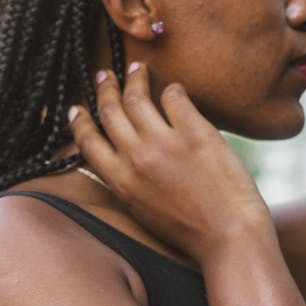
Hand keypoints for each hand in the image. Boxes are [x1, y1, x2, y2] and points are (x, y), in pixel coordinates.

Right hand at [68, 63, 273, 262]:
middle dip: (105, 88)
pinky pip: (174, 96)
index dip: (79, 121)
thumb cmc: (190, 232)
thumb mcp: (144, 212)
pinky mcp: (194, 132)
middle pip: (110, 111)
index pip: (87, 142)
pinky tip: (175, 89)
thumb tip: (116, 161)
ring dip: (134, 78)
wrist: (229, 237)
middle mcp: (136, 158)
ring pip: (137, 97)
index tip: (77, 108)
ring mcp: (164, 143)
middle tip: (105, 75)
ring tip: (137, 69)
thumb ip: (127, 185)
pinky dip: (172, 89)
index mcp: (120, 182)